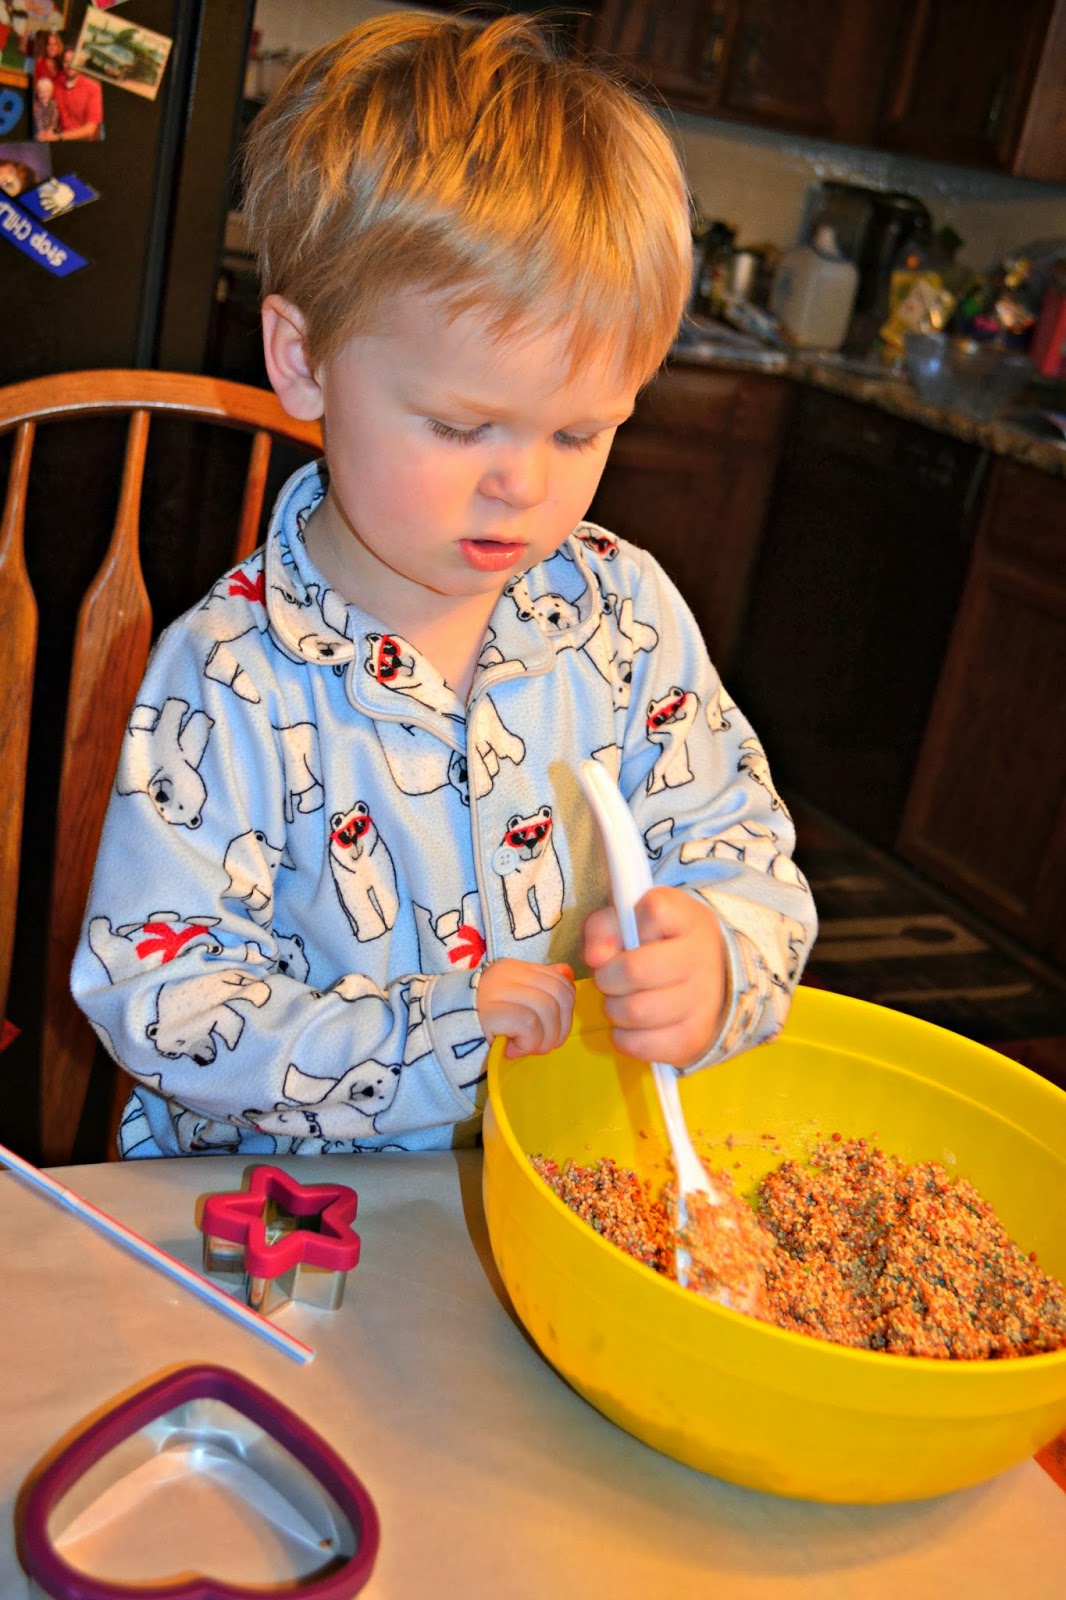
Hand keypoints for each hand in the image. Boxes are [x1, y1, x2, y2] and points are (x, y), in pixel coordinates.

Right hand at [476, 959, 575, 1058]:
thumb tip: (567, 973)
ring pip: (547, 1010)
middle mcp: (507, 974)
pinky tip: (511, 1051)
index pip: (561, 981)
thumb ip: (538, 986)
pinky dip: (527, 1044)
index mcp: (514, 968)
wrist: (433, 1035)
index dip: (566, 1011)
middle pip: (560, 995)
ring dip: (543, 1040)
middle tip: (540, 1046)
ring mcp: (497, 990)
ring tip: (525, 1050)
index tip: (549, 1031)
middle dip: (559, 1028)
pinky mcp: (490, 1011)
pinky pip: (529, 1025)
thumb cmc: (476, 1023)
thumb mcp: (510, 1000)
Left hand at [583, 887, 727, 1068]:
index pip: (655, 910)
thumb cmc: (658, 945)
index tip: (632, 931)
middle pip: (634, 970)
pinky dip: (624, 1036)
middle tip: (610, 976)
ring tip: (622, 1000)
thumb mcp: (630, 920)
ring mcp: (703, 1002)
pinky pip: (640, 1045)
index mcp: (689, 919)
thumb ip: (603, 927)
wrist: (708, 981)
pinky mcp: (693, 1039)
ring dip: (614, 1008)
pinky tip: (632, 1024)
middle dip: (607, 976)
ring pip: (635, 1011)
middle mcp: (702, 959)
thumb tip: (595, 958)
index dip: (630, 921)